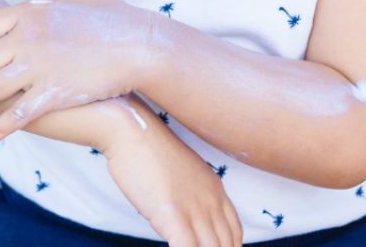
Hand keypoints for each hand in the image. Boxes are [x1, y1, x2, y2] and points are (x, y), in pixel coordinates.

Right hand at [100, 97, 242, 246]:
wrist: (131, 130)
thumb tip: (181, 213)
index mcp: (215, 189)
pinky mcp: (173, 215)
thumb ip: (188, 194)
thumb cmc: (145, 149)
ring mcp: (194, 209)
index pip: (235, 232)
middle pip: (226, 245)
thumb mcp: (179, 172)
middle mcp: (211, 201)